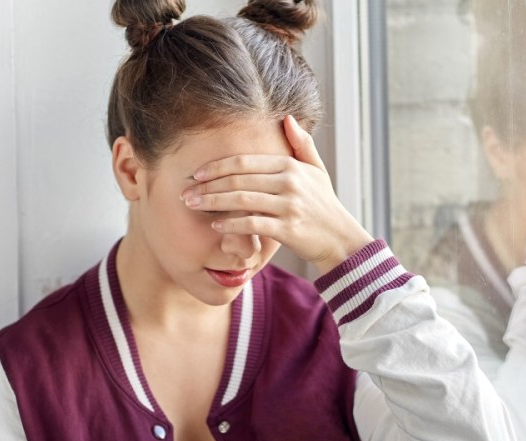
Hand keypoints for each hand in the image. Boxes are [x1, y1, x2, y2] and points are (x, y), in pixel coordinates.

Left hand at [184, 115, 373, 274]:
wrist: (340, 238)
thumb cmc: (324, 205)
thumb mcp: (317, 170)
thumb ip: (302, 144)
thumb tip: (288, 118)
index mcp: (290, 166)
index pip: (244, 162)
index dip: (216, 167)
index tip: (196, 174)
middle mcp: (289, 182)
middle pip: (238, 179)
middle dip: (207, 185)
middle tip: (185, 192)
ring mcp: (288, 206)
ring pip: (241, 200)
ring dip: (212, 202)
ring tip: (193, 206)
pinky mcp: (287, 229)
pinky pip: (252, 224)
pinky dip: (232, 225)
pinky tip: (216, 226)